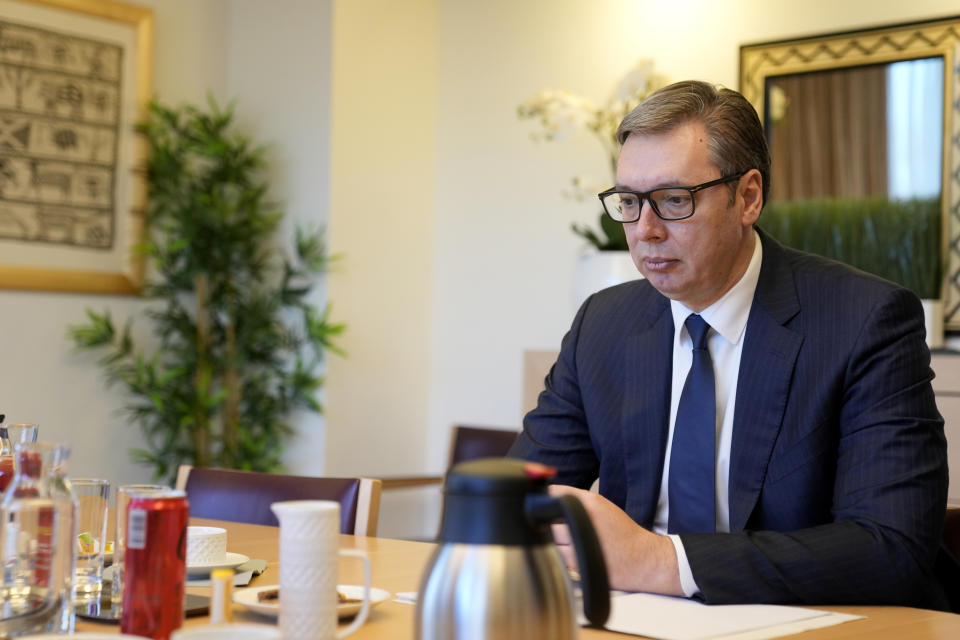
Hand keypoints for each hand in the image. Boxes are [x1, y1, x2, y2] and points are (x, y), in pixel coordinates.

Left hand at [548, 484, 682, 594]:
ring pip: (550, 538)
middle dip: (550, 522)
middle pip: (547, 516)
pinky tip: (577, 554)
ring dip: (555, 540)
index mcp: (589, 502)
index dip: (546, 500)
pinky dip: (562, 555)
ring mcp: (578, 541)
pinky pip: (558, 555)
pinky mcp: (577, 562)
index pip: (553, 493)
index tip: (544, 505)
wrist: (644, 559)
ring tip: (572, 543)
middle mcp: (582, 518)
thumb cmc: (624, 533)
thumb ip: (576, 501)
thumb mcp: (603, 506)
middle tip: (563, 528)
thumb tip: (549, 499)